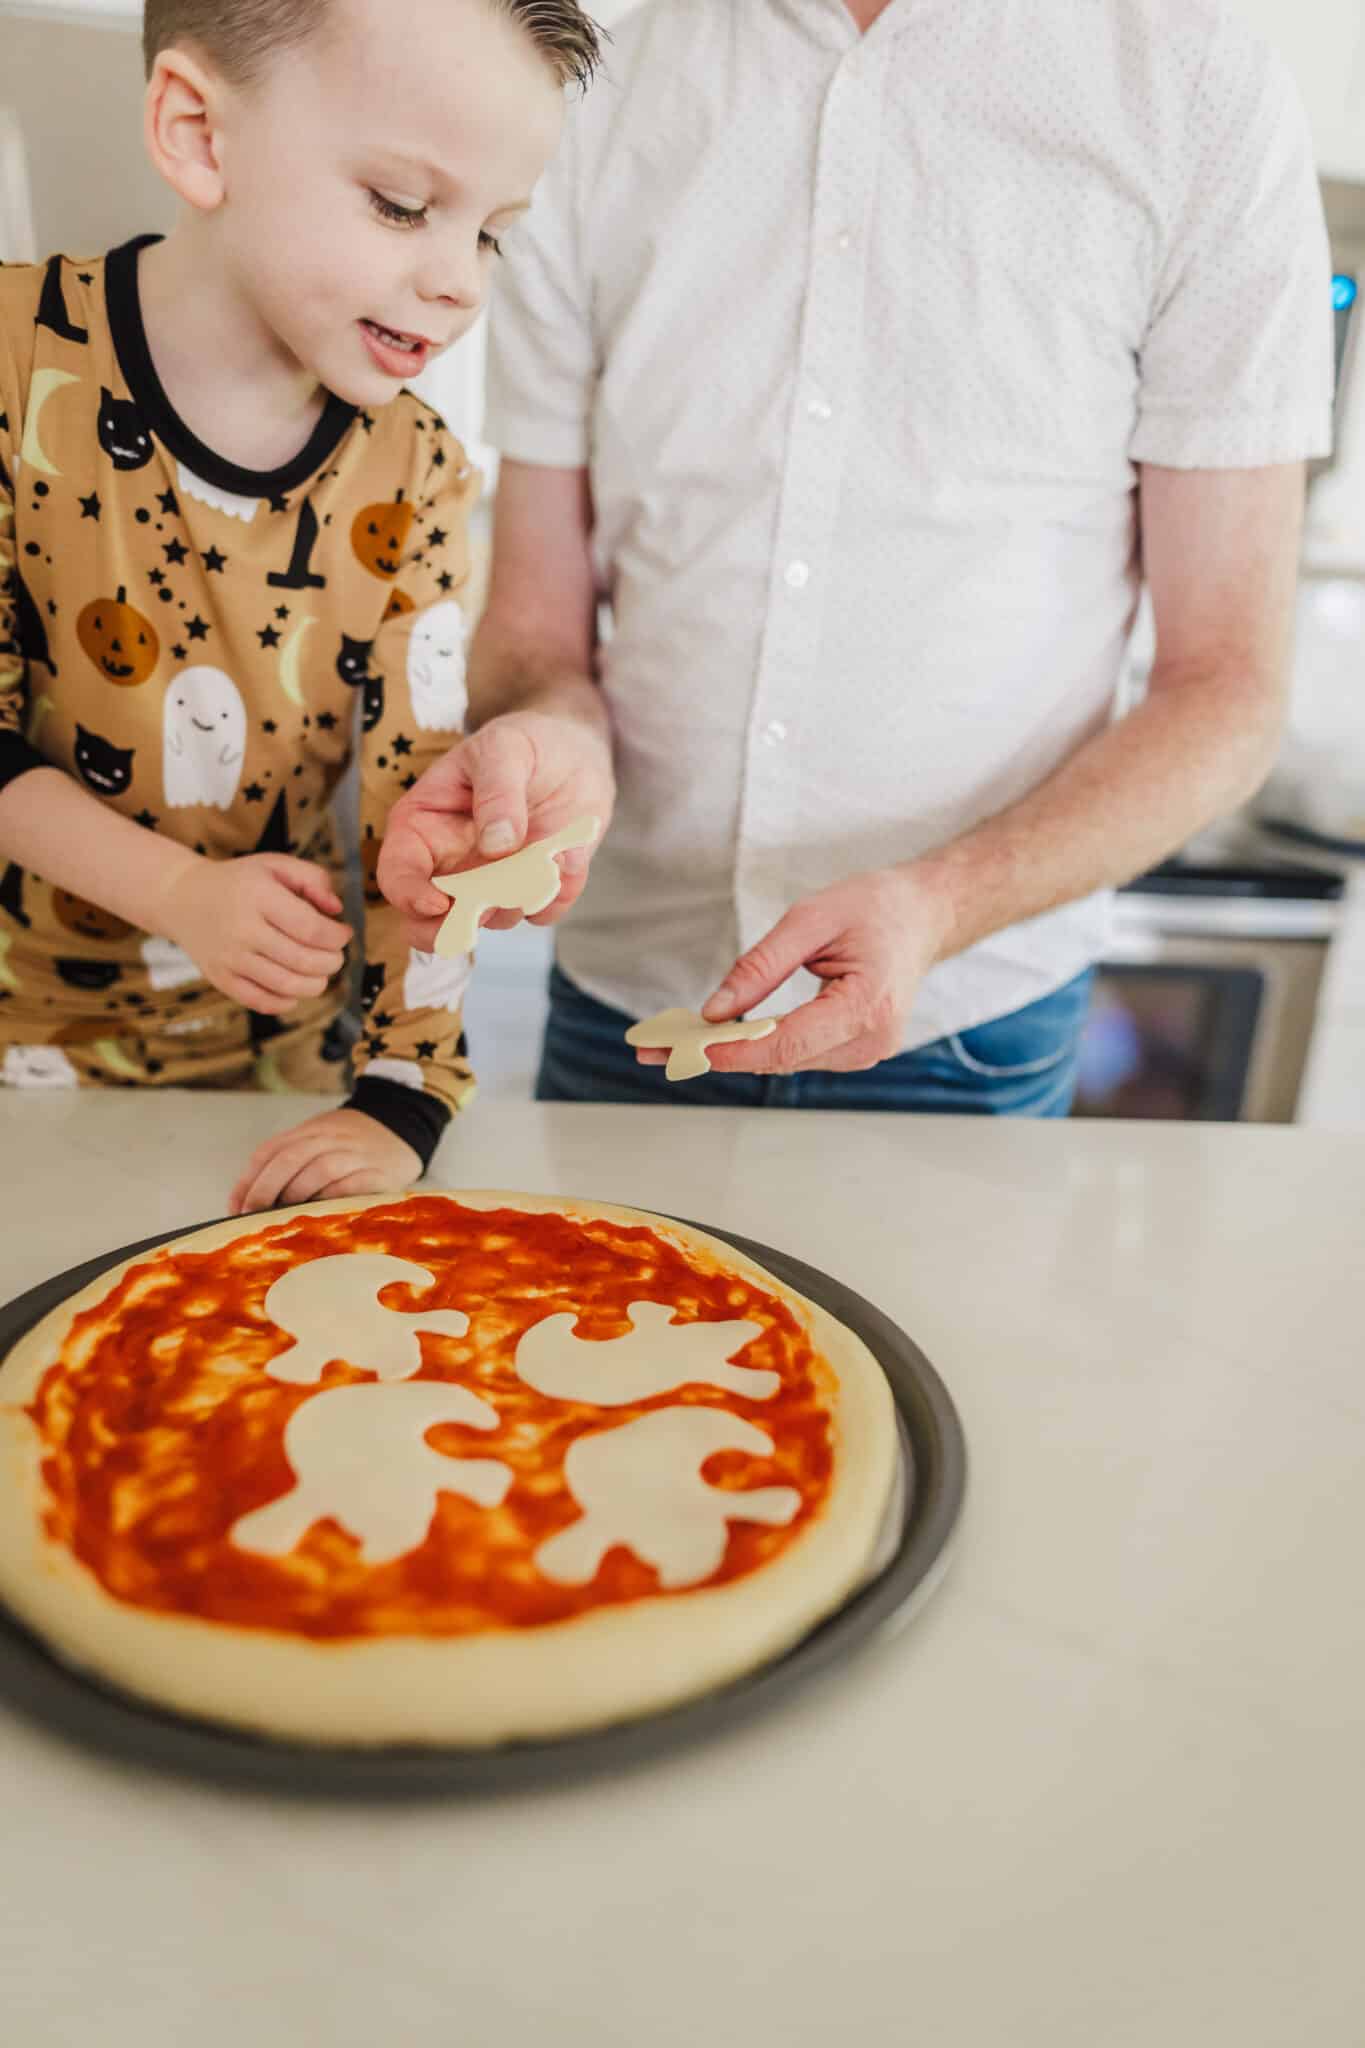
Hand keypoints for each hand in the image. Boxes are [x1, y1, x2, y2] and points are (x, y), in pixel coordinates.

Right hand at [158, 854, 350, 1015]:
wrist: (182, 898)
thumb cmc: (240, 881)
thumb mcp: (275, 865)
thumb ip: (314, 879)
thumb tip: (336, 910)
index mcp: (259, 895)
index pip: (312, 929)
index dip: (338, 937)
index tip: (343, 933)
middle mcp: (242, 929)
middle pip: (304, 961)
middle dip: (332, 962)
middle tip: (335, 955)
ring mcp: (229, 958)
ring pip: (288, 986)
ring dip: (317, 984)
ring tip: (320, 971)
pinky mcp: (220, 979)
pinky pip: (262, 1002)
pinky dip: (288, 1001)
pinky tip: (295, 987)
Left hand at [228, 1109, 421, 1214]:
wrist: (404, 1122)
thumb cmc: (352, 1143)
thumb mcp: (319, 1139)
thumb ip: (289, 1163)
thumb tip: (247, 1202)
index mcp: (309, 1130)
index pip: (270, 1151)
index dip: (249, 1180)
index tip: (236, 1207)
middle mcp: (330, 1138)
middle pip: (290, 1159)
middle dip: (266, 1190)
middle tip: (252, 1216)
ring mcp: (355, 1154)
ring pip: (320, 1169)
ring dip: (297, 1195)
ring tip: (284, 1217)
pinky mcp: (379, 1172)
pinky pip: (352, 1184)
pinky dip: (331, 1199)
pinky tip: (319, 1214)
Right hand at [377, 709, 614, 950]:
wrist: (573, 749)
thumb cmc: (523, 742)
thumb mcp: (504, 748)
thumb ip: (497, 792)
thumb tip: (497, 846)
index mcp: (423, 826)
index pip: (397, 874)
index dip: (410, 896)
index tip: (439, 904)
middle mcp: (451, 864)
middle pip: (432, 921)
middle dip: (457, 925)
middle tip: (488, 905)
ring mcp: (493, 883)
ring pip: (495, 920)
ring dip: (519, 898)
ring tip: (542, 856)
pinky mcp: (534, 889)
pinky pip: (542, 912)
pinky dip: (556, 893)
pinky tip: (565, 858)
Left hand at [641, 867, 952, 1075]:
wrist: (925, 915)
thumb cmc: (876, 907)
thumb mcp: (812, 918)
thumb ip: (762, 966)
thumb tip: (714, 1011)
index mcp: (867, 1006)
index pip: (786, 1043)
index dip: (730, 1050)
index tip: (682, 1049)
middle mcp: (871, 1041)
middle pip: (780, 1059)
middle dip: (717, 1053)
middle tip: (654, 1050)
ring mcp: (867, 1052)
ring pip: (785, 1061)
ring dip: (734, 1051)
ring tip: (676, 1041)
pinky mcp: (857, 1050)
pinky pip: (798, 1053)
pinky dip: (759, 1044)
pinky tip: (721, 1035)